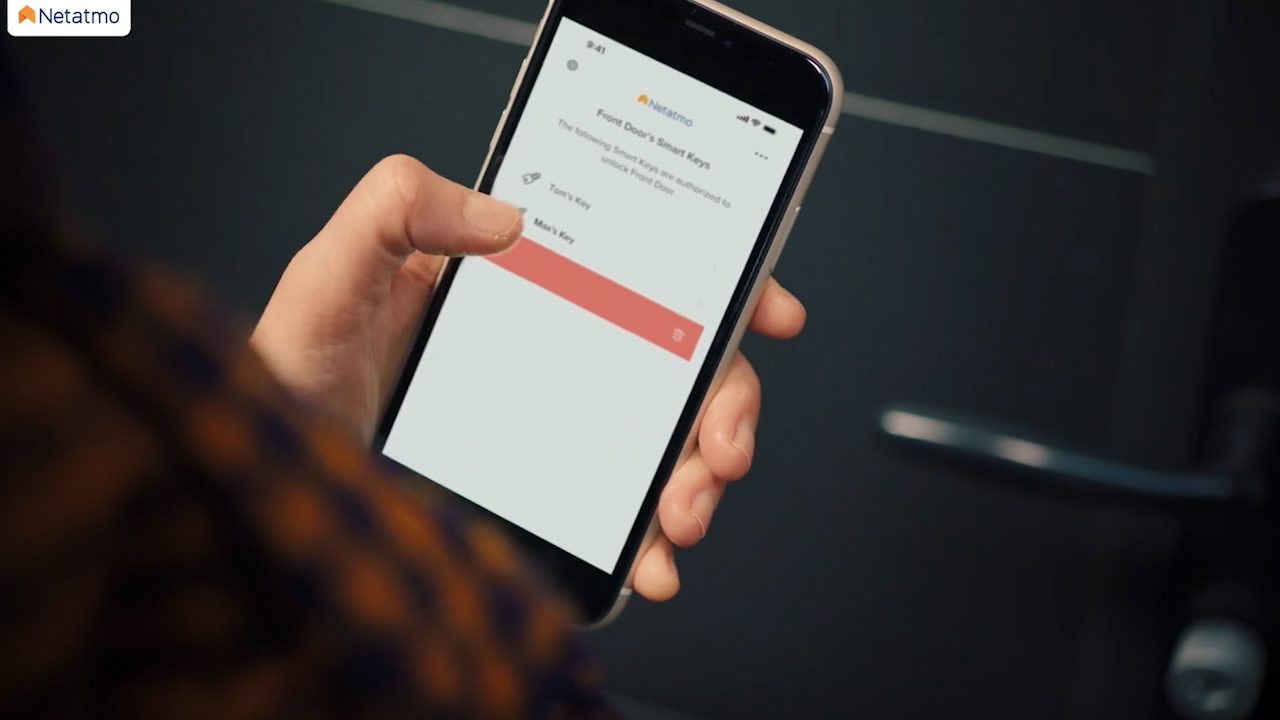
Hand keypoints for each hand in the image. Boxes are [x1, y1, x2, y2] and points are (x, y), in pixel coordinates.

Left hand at [251, 155, 805, 601]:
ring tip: (683, 511)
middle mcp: (548, 358)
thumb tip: (506, 213)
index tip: (764, 311)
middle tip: (719, 447)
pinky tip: (651, 558)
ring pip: (663, 444)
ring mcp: (551, 430)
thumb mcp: (326, 280)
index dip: (716, 288)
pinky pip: (620, 512)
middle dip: (724, 408)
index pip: (638, 273)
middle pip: (676, 367)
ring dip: (699, 478)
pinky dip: (652, 540)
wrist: (266, 497)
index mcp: (517, 294)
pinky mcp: (542, 494)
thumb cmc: (285, 387)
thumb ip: (395, 210)